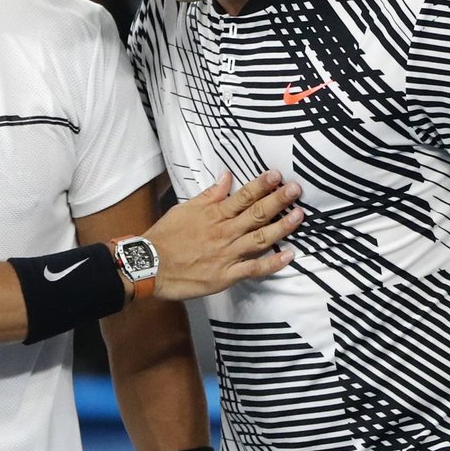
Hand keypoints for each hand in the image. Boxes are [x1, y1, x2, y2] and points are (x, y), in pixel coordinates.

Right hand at [143, 171, 301, 300]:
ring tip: (299, 215)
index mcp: (214, 215)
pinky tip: (289, 255)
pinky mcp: (226, 275)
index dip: (261, 185)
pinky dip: (272, 263)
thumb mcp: (185, 209)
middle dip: (278, 200)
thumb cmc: (166, 237)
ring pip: (260, 239)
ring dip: (282, 227)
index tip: (277, 175)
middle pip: (256, 214)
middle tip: (296, 189)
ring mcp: (227, 254)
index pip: (243, 196)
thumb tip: (226, 177)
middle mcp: (224, 232)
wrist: (150, 266)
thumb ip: (209, 195)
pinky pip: (254, 269)